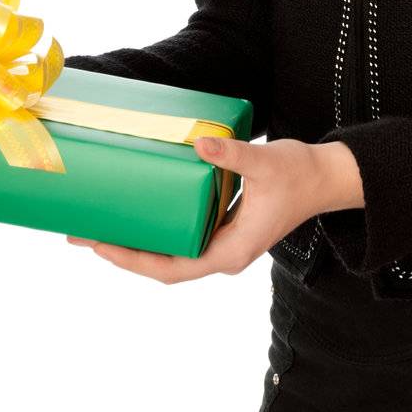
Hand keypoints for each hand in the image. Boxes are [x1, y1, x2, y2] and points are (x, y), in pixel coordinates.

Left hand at [65, 135, 362, 283]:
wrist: (328, 178)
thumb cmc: (301, 175)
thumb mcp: (266, 163)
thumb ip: (233, 155)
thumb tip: (200, 143)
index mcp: (230, 251)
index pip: (172, 267)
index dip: (133, 260)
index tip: (101, 245)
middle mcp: (223, 253)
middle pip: (163, 264)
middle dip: (123, 252)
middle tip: (82, 231)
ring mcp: (223, 241)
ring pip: (171, 253)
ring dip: (137, 242)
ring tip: (100, 223)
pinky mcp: (224, 226)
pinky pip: (182, 235)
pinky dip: (157, 228)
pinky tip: (139, 209)